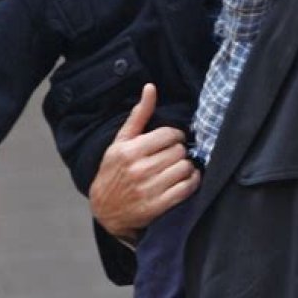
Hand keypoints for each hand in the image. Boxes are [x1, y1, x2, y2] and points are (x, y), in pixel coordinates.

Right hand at [89, 83, 200, 239]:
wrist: (105, 209)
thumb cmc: (114, 171)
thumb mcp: (120, 141)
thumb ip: (138, 115)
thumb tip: (151, 87)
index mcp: (129, 151)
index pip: (169, 134)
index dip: (175, 136)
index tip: (172, 140)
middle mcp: (139, 169)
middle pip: (179, 151)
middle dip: (179, 151)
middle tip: (174, 156)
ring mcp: (148, 189)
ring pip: (185, 168)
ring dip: (187, 167)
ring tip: (179, 167)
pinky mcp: (157, 206)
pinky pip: (187, 188)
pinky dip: (192, 182)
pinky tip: (186, 179)